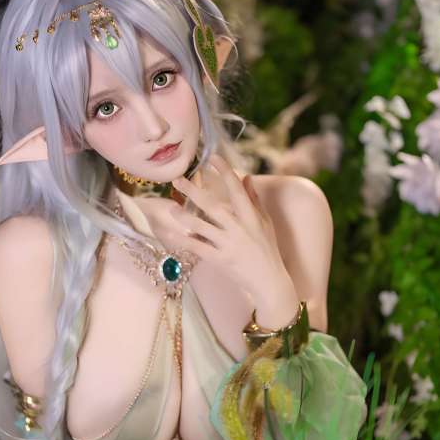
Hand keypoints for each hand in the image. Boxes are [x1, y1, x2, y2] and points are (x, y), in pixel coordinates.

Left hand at [158, 155, 298, 327]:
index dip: (225, 172)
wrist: (269, 282)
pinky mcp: (219, 260)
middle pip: (212, 206)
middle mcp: (238, 229)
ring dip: (184, 216)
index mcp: (251, 217)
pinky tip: (170, 234)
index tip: (212, 158)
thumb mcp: (265, 224)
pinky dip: (183, 241)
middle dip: (194, 191)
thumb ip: (254, 200)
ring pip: (201, 226)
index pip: (236, 190)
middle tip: (177, 179)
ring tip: (171, 207)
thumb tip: (245, 177)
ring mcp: (228, 245)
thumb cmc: (268, 250)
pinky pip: (197, 248)